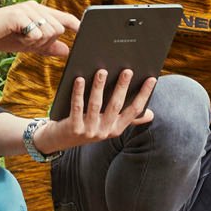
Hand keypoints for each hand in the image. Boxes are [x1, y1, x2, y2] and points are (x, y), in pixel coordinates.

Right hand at [0, 1, 78, 58]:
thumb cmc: (1, 36)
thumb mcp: (28, 44)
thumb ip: (47, 46)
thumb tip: (67, 51)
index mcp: (39, 11)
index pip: (64, 17)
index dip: (76, 25)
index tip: (84, 33)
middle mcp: (35, 7)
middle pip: (58, 29)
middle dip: (46, 42)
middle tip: (27, 42)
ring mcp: (27, 10)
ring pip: (48, 32)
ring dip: (35, 42)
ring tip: (19, 38)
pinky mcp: (19, 15)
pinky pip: (35, 34)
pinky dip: (27, 41)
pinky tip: (15, 36)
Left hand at [32, 67, 156, 154]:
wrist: (58, 140)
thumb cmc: (86, 125)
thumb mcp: (107, 124)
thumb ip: (127, 119)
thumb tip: (151, 114)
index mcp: (116, 129)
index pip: (134, 111)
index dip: (144, 95)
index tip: (152, 79)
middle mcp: (104, 132)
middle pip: (116, 106)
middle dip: (122, 87)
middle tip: (127, 70)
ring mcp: (89, 131)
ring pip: (96, 105)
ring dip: (99, 87)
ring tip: (102, 71)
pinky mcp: (73, 128)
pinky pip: (77, 107)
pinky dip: (78, 92)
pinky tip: (80, 79)